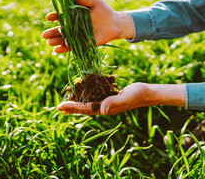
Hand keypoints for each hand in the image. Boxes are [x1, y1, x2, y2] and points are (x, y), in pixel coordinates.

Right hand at [41, 0, 133, 52]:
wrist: (114, 24)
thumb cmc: (104, 11)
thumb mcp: (93, 2)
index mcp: (73, 14)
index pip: (61, 16)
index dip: (54, 17)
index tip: (48, 17)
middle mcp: (73, 25)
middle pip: (59, 29)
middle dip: (51, 32)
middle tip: (43, 35)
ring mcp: (77, 35)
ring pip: (63, 39)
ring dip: (56, 41)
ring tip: (49, 43)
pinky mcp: (82, 44)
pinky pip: (71, 47)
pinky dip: (64, 49)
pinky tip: (57, 50)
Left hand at [56, 83, 185, 114]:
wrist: (147, 93)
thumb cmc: (137, 95)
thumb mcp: (125, 97)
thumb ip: (113, 103)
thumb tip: (100, 111)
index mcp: (105, 108)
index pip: (85, 108)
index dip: (72, 107)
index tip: (61, 106)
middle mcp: (104, 107)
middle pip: (83, 108)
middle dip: (71, 107)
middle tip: (57, 107)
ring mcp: (106, 102)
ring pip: (87, 104)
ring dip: (76, 103)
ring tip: (65, 103)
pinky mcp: (108, 96)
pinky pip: (94, 97)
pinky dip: (85, 96)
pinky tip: (80, 92)